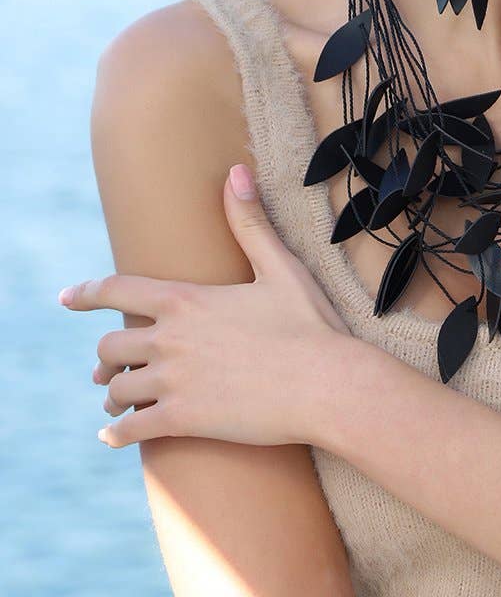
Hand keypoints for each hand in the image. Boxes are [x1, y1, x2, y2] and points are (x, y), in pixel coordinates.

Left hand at [59, 164, 355, 449]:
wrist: (327, 385)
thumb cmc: (309, 324)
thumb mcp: (281, 267)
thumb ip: (249, 222)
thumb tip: (236, 171)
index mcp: (187, 299)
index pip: (118, 290)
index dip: (86, 294)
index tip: (67, 298)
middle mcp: (170, 339)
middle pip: (110, 347)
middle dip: (108, 356)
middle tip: (109, 365)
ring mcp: (174, 383)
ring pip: (118, 389)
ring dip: (113, 394)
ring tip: (116, 399)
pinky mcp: (184, 421)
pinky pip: (131, 430)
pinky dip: (116, 433)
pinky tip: (112, 435)